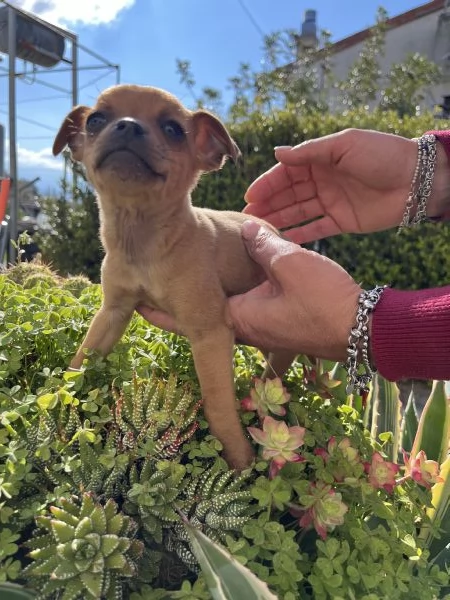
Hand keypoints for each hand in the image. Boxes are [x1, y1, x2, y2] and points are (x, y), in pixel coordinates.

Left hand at [137, 220, 361, 361]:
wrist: (363, 328)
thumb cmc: (325, 301)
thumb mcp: (290, 263)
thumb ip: (263, 244)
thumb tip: (248, 225)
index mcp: (238, 318)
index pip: (187, 317)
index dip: (159, 308)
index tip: (135, 298)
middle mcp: (245, 328)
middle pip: (202, 315)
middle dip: (177, 303)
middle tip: (151, 284)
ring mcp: (262, 329)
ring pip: (225, 311)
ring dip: (204, 299)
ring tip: (185, 279)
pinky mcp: (278, 323)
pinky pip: (246, 309)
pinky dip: (233, 296)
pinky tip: (234, 280)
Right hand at [244, 129, 449, 243]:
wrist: (417, 179)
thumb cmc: (382, 154)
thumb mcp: (343, 146)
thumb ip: (310, 152)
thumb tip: (277, 153)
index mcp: (321, 159)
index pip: (287, 172)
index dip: (268, 184)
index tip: (249, 196)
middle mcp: (323, 180)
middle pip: (289, 194)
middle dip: (268, 204)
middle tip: (247, 217)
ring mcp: (332, 202)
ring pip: (299, 212)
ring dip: (279, 219)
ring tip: (258, 230)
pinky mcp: (342, 221)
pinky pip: (316, 229)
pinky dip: (300, 234)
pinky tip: (283, 240)